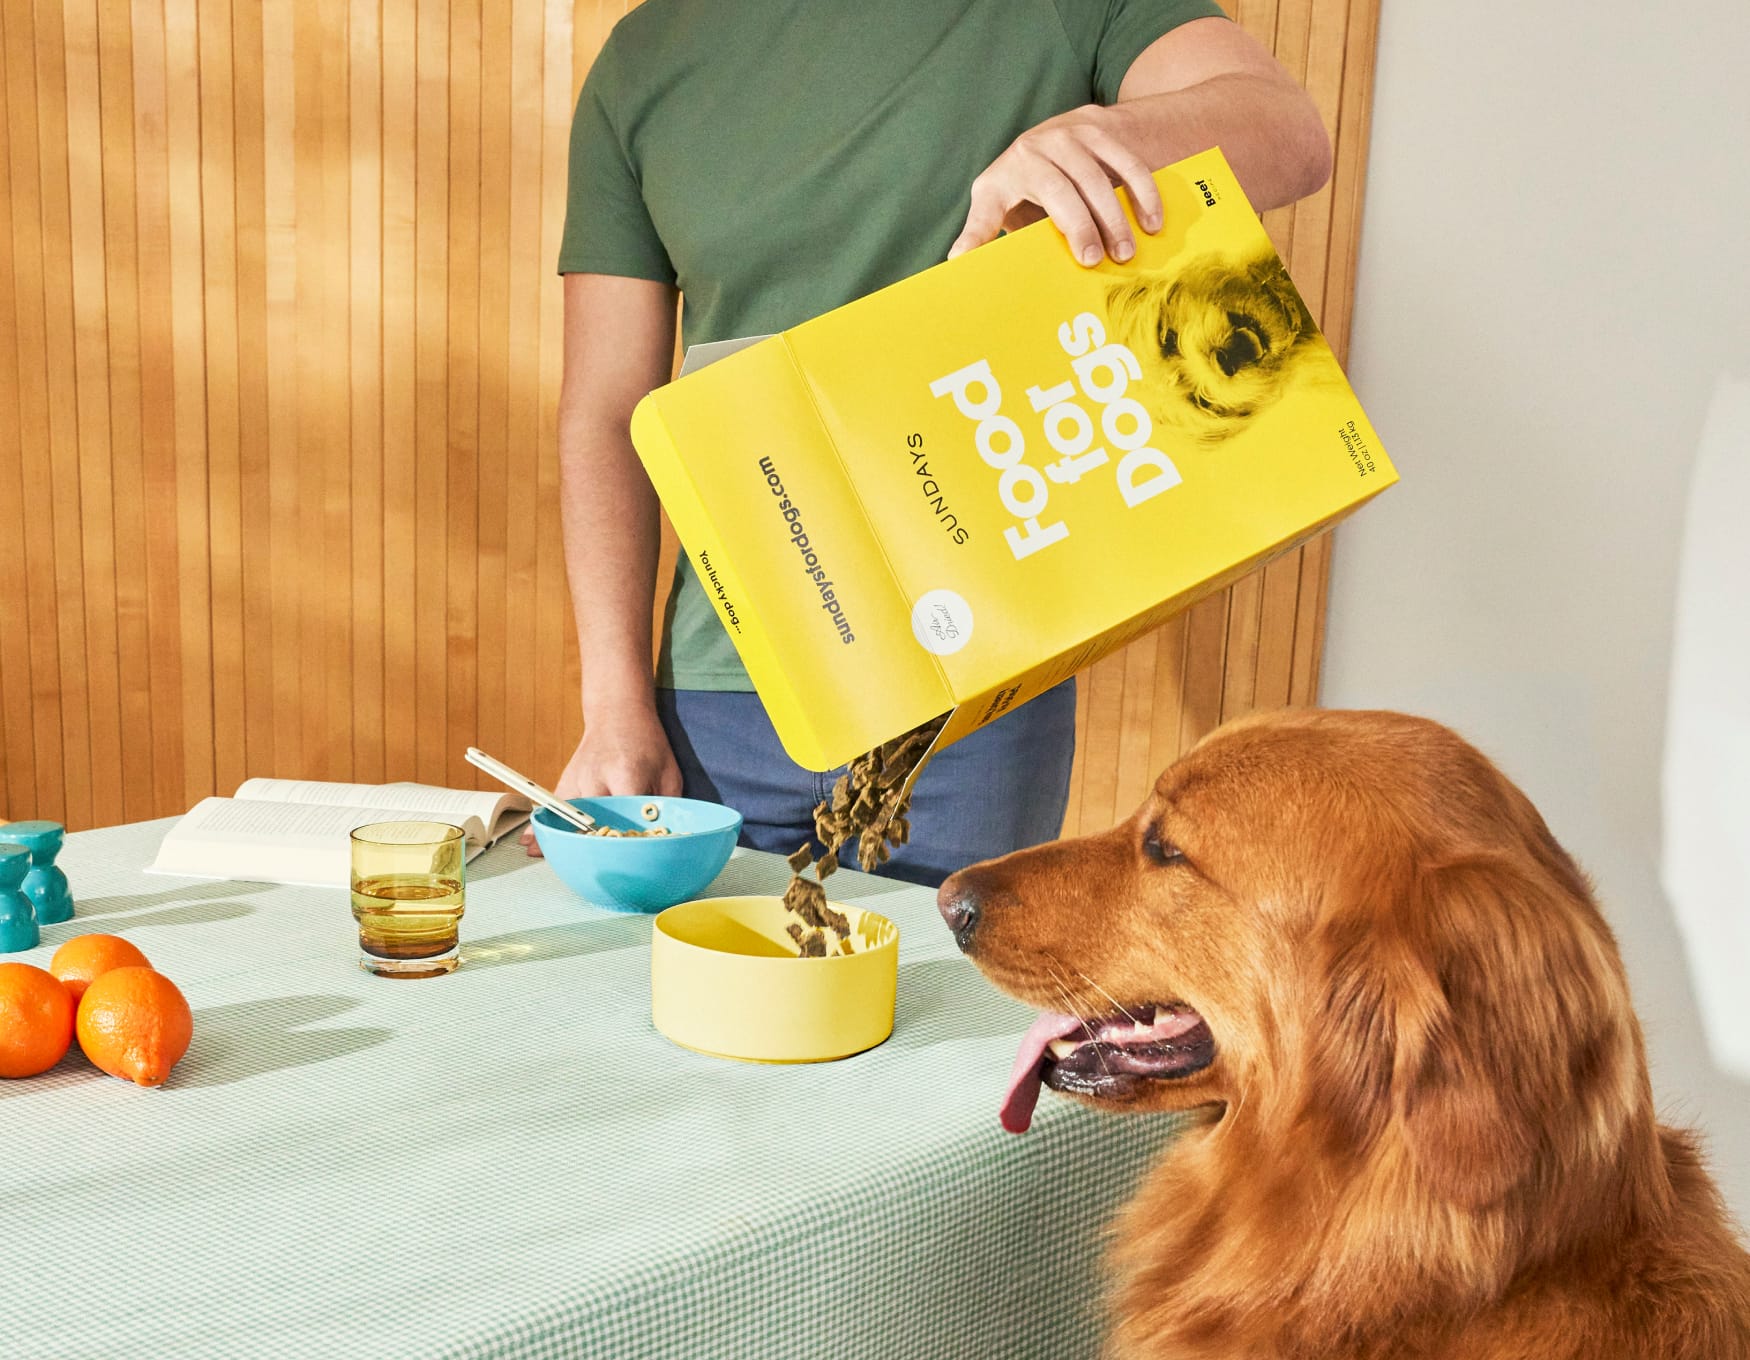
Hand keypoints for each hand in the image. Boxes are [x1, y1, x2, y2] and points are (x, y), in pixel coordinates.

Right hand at [521, 702, 682, 856]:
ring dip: (562, 840)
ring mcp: (577, 780)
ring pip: (566, 818)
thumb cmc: (648, 744)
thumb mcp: (669, 773)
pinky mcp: (566, 781)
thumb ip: (668, 807)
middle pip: (592, 821)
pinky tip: (533, 845)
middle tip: (597, 872)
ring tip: (553, 862)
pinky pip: (552, 808)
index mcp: (626, 774)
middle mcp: (596, 778)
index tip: (628, 860)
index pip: (624, 815)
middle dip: (595, 847)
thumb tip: (667, 840)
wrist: (618, 712)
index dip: (626, 840)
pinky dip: (544, 826)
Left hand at [948, 104, 1162, 265]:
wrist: (1061, 133)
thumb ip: (987, 231)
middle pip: (1060, 192)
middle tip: (1093, 260)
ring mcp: (1068, 136)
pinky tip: (1151, 223)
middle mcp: (1030, 150)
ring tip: (1125, 252)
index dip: (978, 232)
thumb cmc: (1026, 187)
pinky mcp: (1099, 130)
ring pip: (1097, 178)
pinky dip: (1142, 195)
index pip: (988, 208)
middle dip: (1079, 227)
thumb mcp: (1001, 205)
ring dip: (1115, 218)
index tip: (967, 258)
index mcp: (1001, 177)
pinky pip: (1126, 164)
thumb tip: (960, 263)